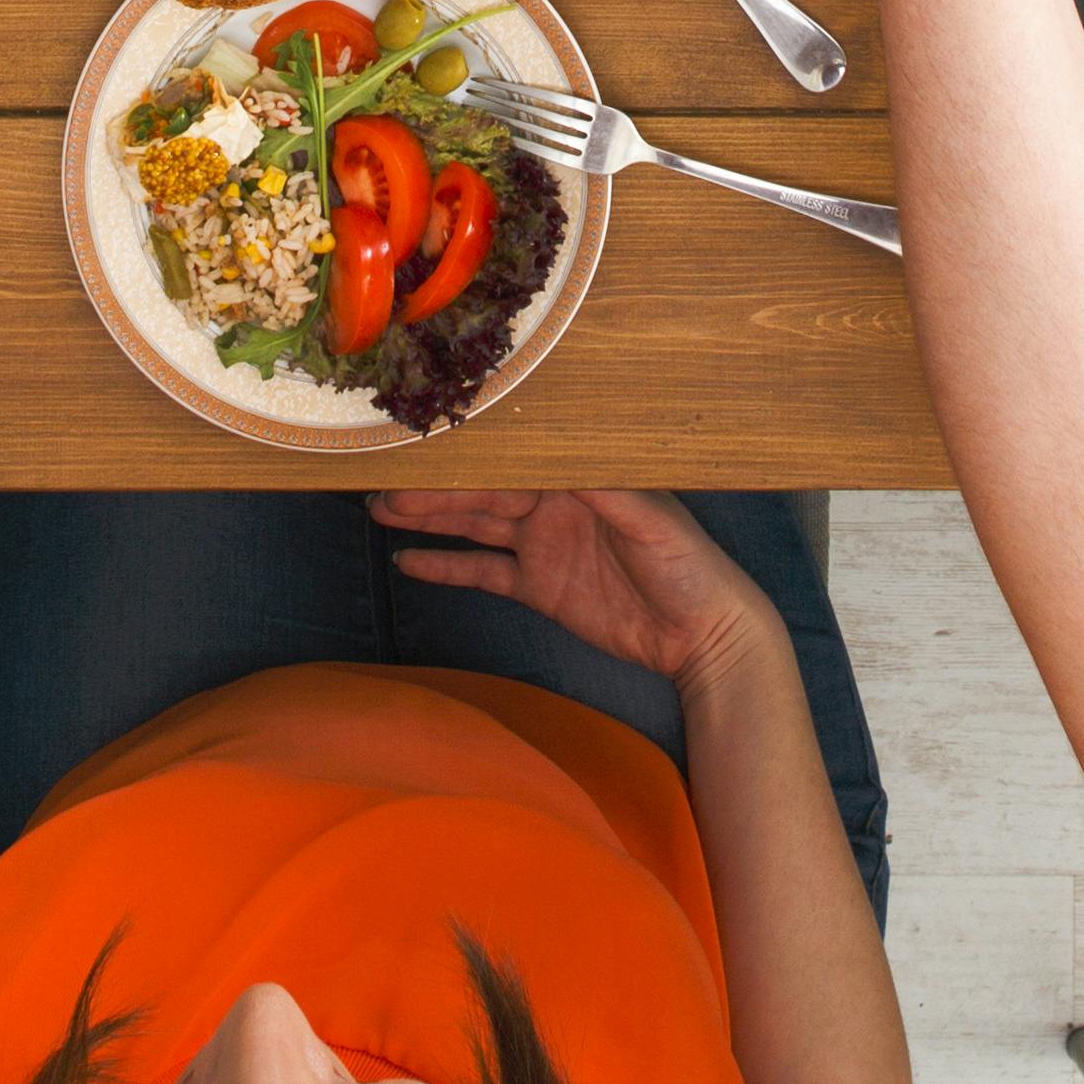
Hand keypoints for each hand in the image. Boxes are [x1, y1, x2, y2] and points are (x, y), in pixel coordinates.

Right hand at [373, 485, 788, 693]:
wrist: (703, 634)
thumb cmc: (687, 566)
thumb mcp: (650, 521)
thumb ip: (603, 488)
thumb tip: (557, 451)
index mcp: (578, 479)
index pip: (511, 463)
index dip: (467, 460)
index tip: (421, 450)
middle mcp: (554, 505)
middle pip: (483, 492)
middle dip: (433, 488)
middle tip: (380, 482)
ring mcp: (544, 546)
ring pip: (475, 526)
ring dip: (430, 519)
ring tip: (380, 509)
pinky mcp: (540, 588)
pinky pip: (484, 573)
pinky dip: (447, 567)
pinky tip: (408, 561)